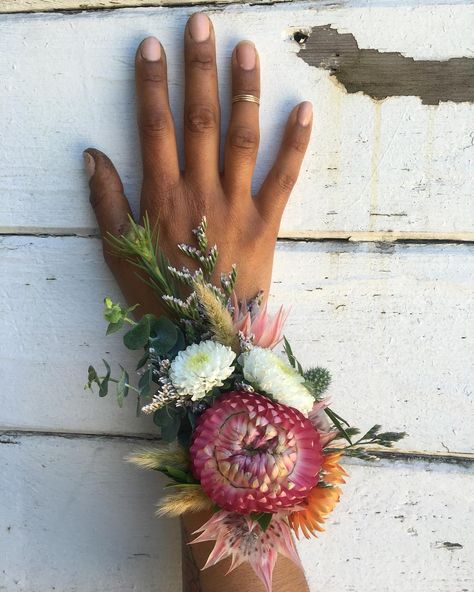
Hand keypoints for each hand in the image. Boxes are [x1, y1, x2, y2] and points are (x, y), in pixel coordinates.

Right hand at [84, 12, 311, 315]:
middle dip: (200, 68)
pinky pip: (285, 176)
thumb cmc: (161, 297)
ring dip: (245, 90)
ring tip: (245, 50)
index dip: (152, 84)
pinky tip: (304, 109)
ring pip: (243, 137)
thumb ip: (105, 204)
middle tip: (202, 24)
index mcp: (162, 197)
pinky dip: (296, 143)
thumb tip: (93, 156)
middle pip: (201, 119)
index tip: (153, 48)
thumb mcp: (119, 255)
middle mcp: (201, 191)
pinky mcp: (267, 222)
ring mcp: (238, 204)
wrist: (206, 336)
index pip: (155, 127)